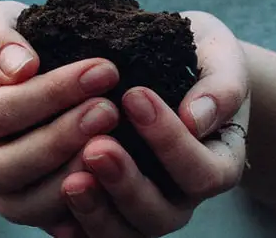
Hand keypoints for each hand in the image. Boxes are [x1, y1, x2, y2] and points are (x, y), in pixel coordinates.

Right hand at [0, 1, 122, 227]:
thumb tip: (22, 67)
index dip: (52, 93)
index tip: (103, 69)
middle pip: (9, 166)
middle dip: (63, 138)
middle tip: (110, 110)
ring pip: (27, 205)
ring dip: (73, 177)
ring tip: (116, 145)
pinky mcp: (23, 208)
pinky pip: (50, 222)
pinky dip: (81, 209)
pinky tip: (114, 183)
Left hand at [53, 11, 250, 237]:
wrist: (170, 63)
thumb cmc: (199, 55)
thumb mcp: (219, 54)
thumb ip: (221, 85)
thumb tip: (196, 118)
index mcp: (218, 162)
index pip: (201, 172)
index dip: (170, 142)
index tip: (135, 95)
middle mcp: (182, 196)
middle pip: (160, 215)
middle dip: (127, 183)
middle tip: (96, 146)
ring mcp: (145, 209)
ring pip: (125, 234)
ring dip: (96, 211)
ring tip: (72, 180)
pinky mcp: (109, 210)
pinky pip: (92, 234)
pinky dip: (74, 224)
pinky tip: (54, 205)